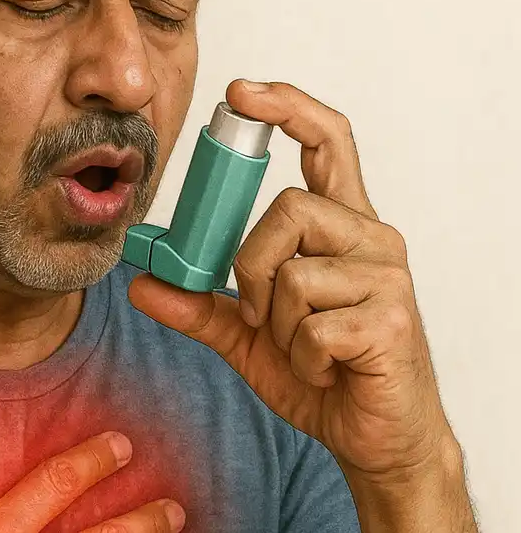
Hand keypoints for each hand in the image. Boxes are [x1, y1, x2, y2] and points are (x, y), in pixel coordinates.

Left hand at [128, 79, 457, 481]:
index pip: (328, 141)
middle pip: (288, 208)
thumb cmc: (326, 377)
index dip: (287, 107)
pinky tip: (327, 372)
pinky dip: (303, 360)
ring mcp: (387, 278)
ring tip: (306, 353)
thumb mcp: (250, 339)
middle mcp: (372, 239)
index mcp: (343, 228)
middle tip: (262, 316)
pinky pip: (313, 328)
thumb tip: (140, 284)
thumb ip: (200, 306)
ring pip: (295, 274)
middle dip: (253, 267)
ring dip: (280, 326)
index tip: (242, 93)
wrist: (377, 439)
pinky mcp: (391, 321)